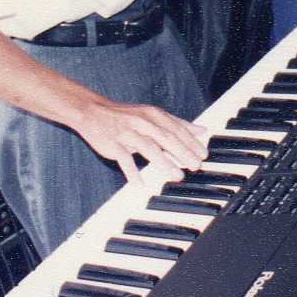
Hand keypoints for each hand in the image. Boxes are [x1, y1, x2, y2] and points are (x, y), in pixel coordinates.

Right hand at [74, 97, 208, 189]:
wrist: (92, 111)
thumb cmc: (127, 116)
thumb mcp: (153, 115)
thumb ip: (177, 123)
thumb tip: (201, 130)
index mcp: (154, 115)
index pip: (177, 129)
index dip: (191, 142)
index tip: (203, 155)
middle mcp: (142, 122)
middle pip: (166, 138)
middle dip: (183, 152)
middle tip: (195, 166)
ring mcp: (127, 133)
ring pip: (148, 148)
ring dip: (164, 163)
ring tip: (177, 176)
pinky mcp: (113, 145)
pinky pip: (124, 160)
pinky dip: (132, 172)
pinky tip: (140, 185)